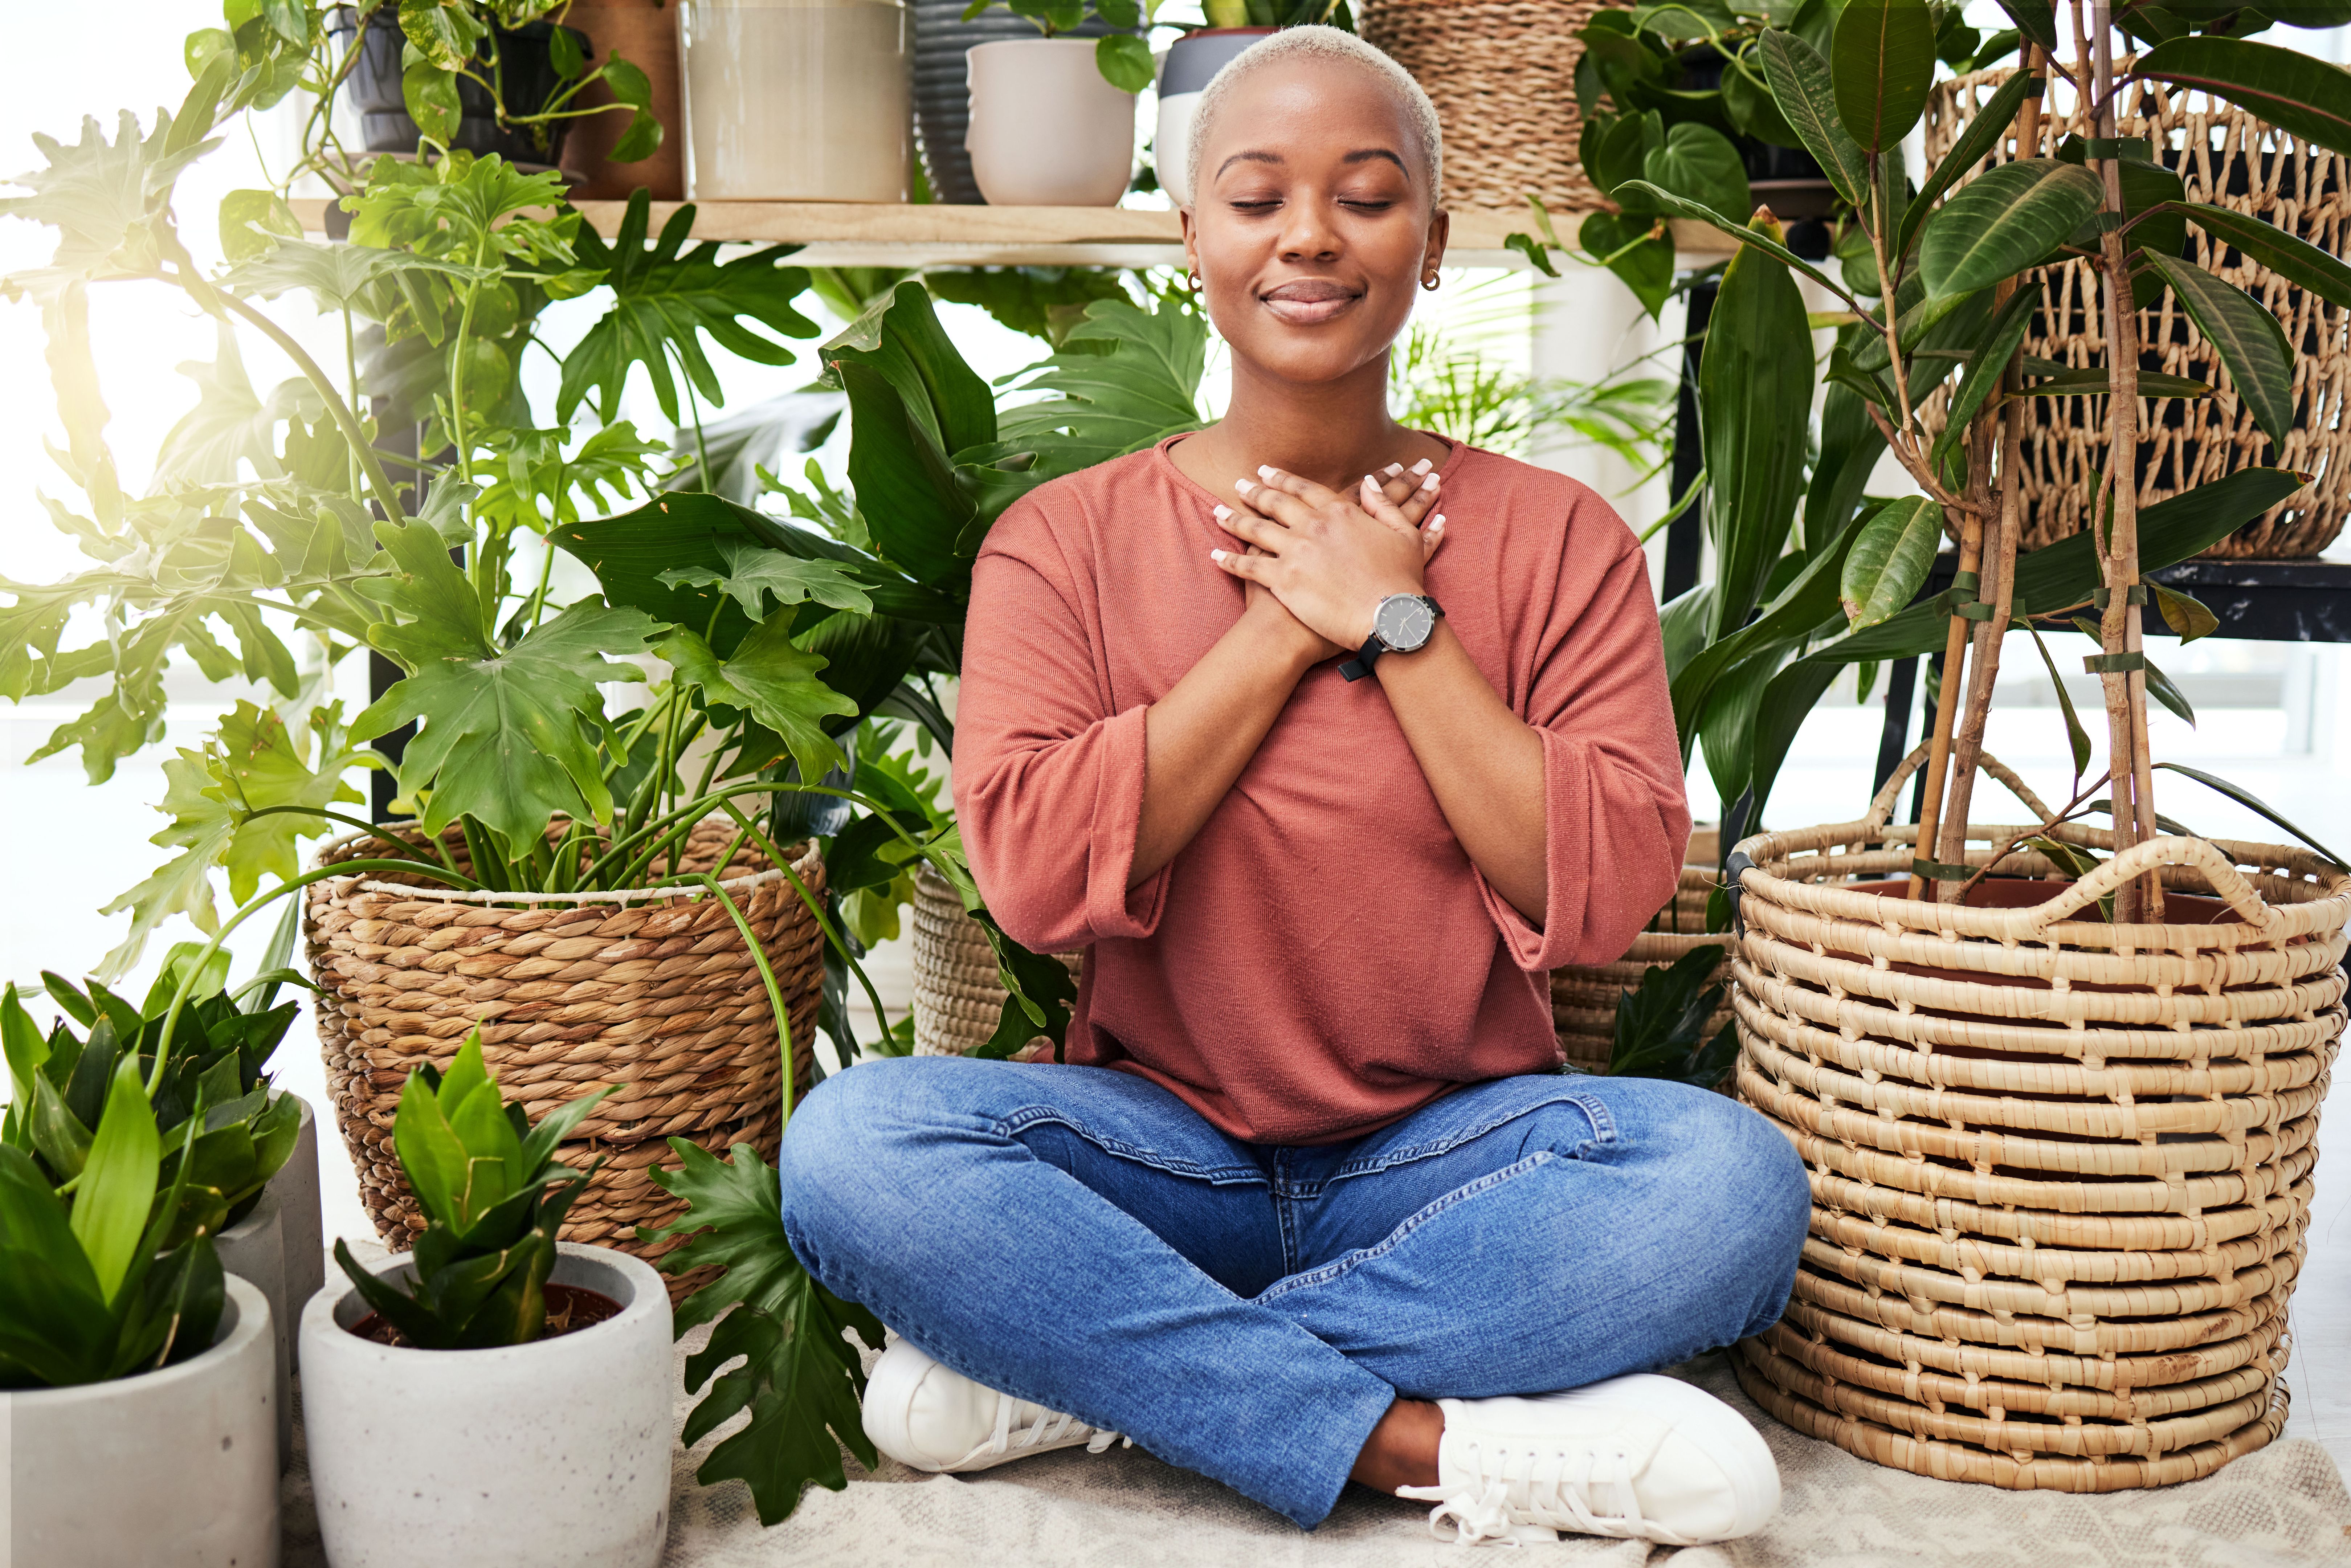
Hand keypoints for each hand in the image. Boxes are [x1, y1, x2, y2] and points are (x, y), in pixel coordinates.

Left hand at [1211, 461, 1446, 652]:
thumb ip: (1383, 504)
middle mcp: (1312, 526)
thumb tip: (1369, 482)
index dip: (1282, 479)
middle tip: (1239, 484)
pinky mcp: (1283, 580)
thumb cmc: (1401, 581)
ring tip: (1218, 511)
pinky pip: (1248, 567)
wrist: (1390, 618)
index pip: (1303, 489)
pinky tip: (1215, 555)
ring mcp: (1295, 552)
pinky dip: (1228, 560)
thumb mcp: (1403, 534)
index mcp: (1339, 512)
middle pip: (1275, 503)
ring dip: (1234, 519)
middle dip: (1254, 492)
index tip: (1266, 471)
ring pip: (1255, 530)